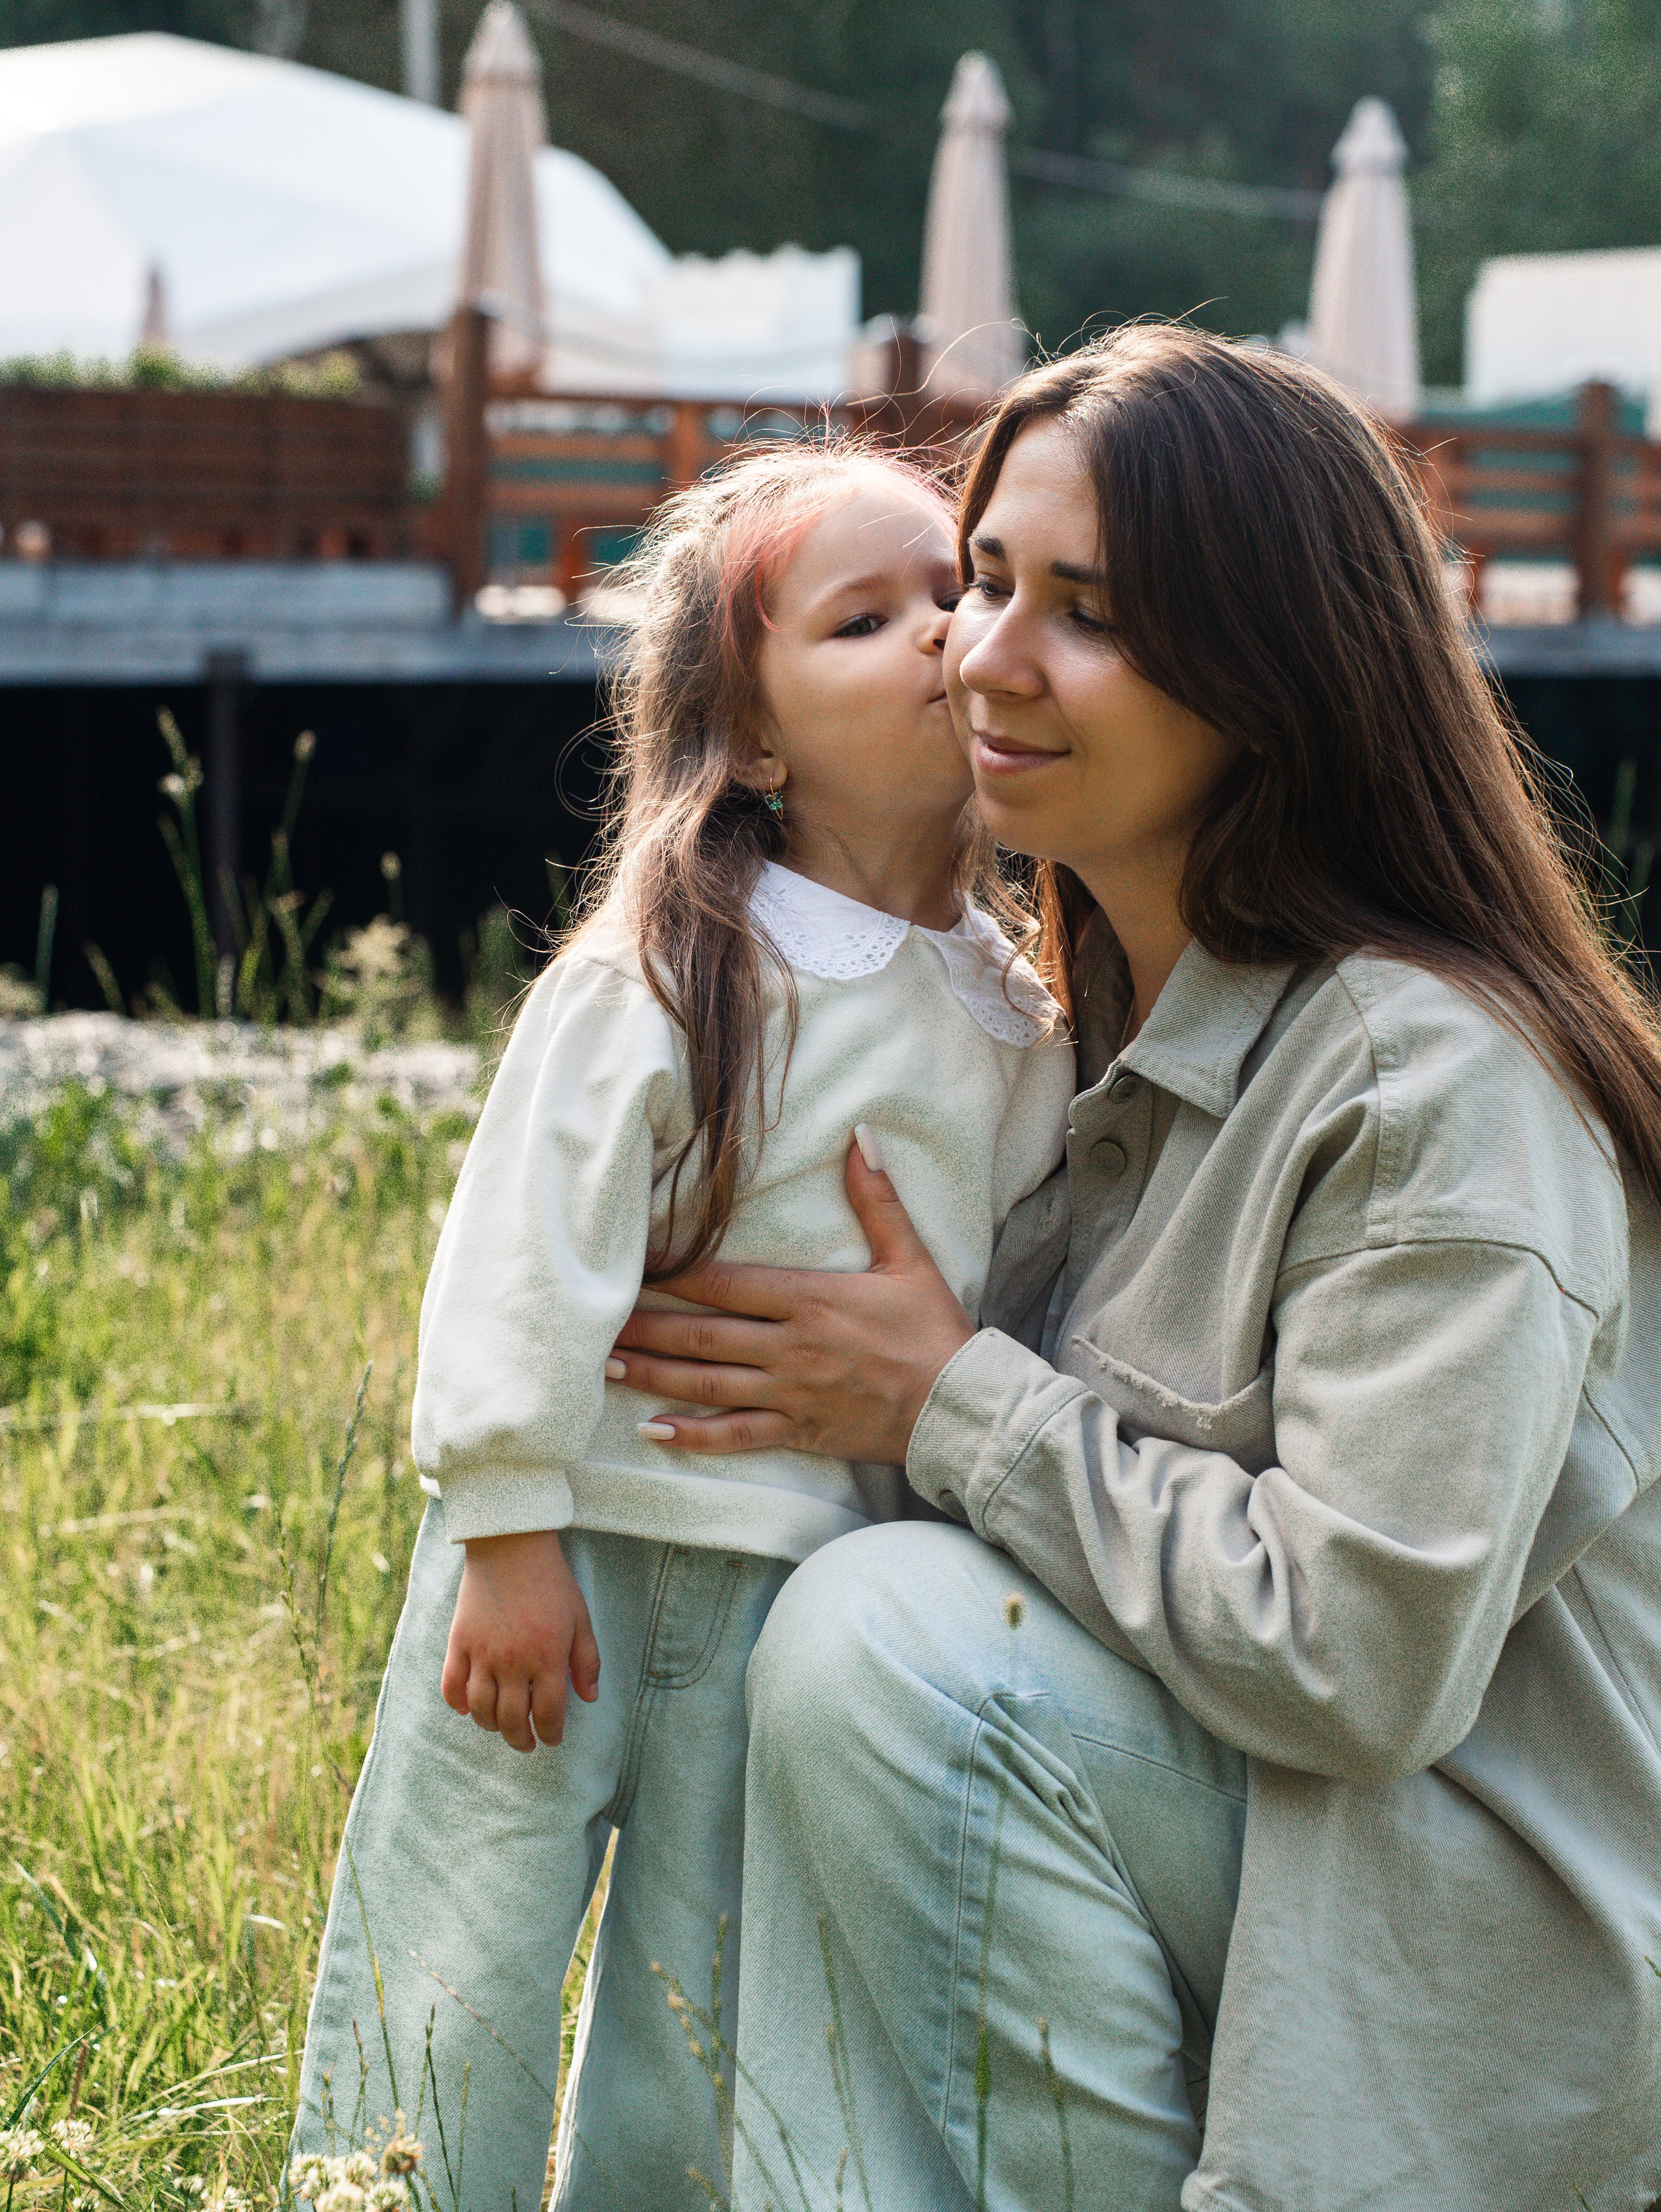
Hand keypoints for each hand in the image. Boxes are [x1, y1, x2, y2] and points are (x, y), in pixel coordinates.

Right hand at [441, 1529, 600, 1752]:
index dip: (551, 1733)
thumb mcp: (580, 1618)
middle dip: (521, 1739)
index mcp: (547, 1657)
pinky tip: (468, 1709)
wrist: (511, 1547)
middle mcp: (513, 1661)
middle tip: (526, 1744)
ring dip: (491, 1726)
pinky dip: (458, 1704)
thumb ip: (587, 1661)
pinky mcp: (459, 1642)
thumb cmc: (551, 1582)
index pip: (549, 1713)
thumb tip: (590, 1699)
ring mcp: (482, 1653)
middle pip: (512, 1719)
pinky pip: (451, 1685)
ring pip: (481, 1709)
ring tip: (501, 1728)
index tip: (553, 1740)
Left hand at [607, 1135, 976, 1464]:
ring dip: (650, 1375)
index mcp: (808, 1299)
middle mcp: (788, 1346)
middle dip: (642, 1326)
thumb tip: (860, 1136)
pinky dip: (693, 1437)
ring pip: (705, 1384)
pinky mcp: (797, 1432)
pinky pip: (735, 1435)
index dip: (673, 1271)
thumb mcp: (909, 1259)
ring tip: (602, 1365)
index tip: (633, 1262)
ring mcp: (788, 1393)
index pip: (724, 1281)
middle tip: (592, 1321)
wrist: (958, 1407)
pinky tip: (653, 1433)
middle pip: (699, 1334)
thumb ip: (877, 1199)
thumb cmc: (934, 1331)